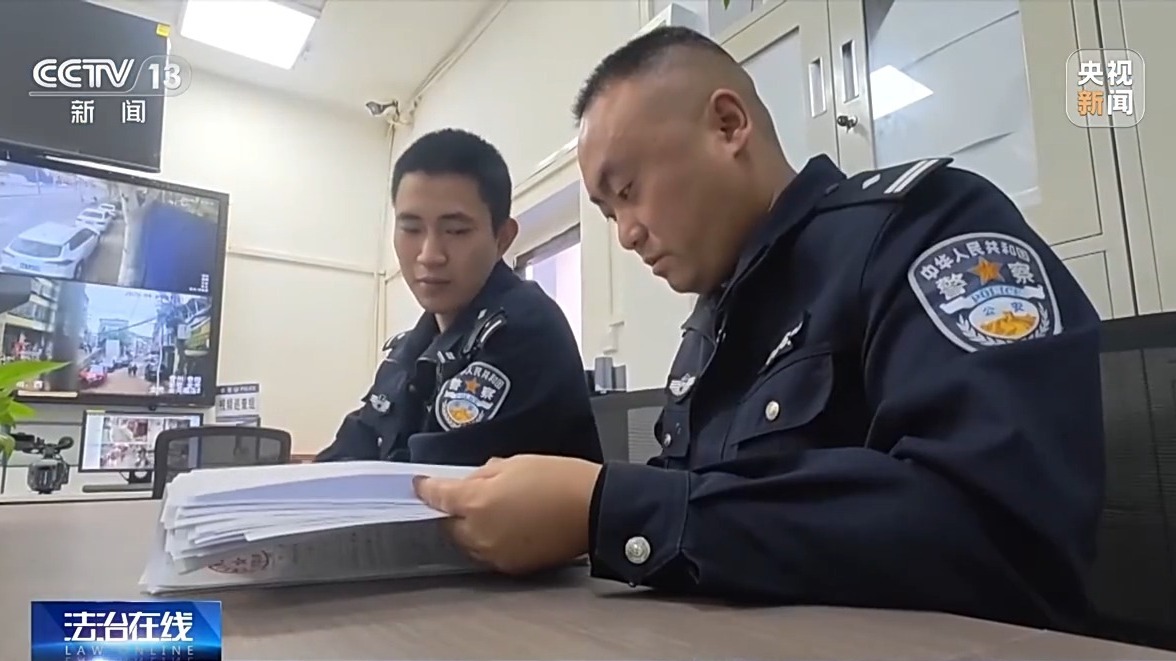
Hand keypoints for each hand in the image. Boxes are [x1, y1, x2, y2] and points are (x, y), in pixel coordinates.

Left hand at [414, 455, 601, 574]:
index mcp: (475, 502)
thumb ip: (482, 473)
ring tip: (498, 510)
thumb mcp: (515, 462)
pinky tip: (511, 526)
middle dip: (454, 510)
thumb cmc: (559, 480)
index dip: (426, 488)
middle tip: (473, 494)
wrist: (594, 508)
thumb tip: (468, 482)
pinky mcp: (512, 567)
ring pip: (468, 542)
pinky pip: (489, 554)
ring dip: (472, 527)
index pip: (436, 496)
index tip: (421, 484)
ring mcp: (494, 553)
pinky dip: (491, 541)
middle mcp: (479, 533)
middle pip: (449, 524)